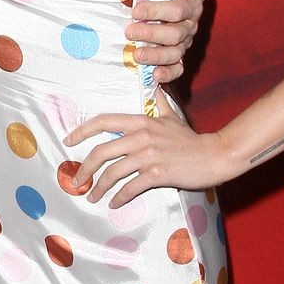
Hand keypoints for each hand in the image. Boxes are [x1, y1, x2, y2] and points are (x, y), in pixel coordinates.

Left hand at [64, 106, 232, 206]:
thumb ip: (158, 100)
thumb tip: (153, 80)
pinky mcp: (158, 173)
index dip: (82, 130)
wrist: (214, 155)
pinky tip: (114, 203)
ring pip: (113, 173)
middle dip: (84, 169)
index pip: (104, 121)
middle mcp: (141, 137)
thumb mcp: (171, 115)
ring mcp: (149, 155)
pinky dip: (119, 198)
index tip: (68, 140)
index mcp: (141, 121)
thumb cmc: (190, 138)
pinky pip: (131, 188)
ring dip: (99, 188)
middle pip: (101, 152)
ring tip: (92, 197)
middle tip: (76, 181)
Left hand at [125, 0, 207, 85]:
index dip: (158, 11)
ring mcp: (184, 41)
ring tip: (137, 55)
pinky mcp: (178, 55)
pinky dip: (167, 74)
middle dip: (151, 34)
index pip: (179, 10)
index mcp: (191, 4)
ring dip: (155, 55)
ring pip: (174, 53)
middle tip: (129, 32)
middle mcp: (189, 25)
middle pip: (174, 34)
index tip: (136, 10)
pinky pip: (178, 68)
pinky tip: (155, 75)